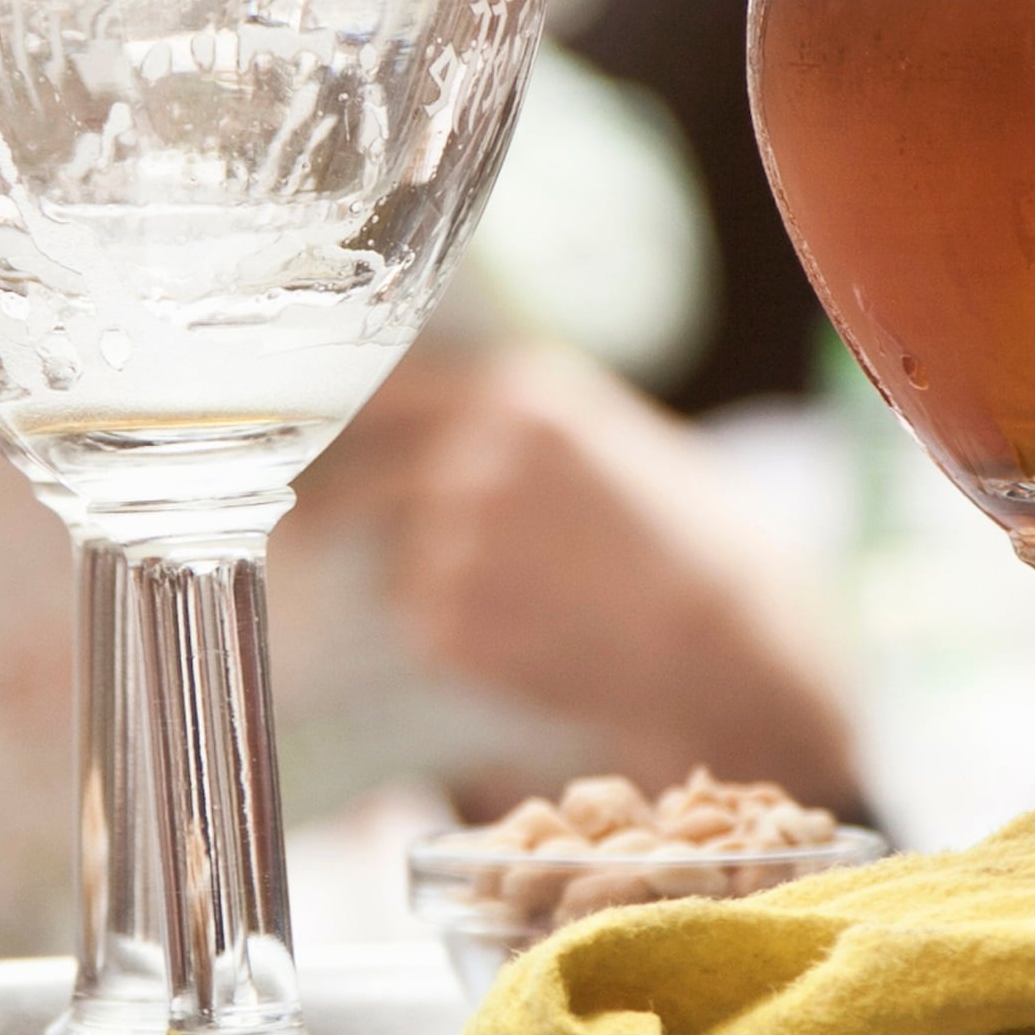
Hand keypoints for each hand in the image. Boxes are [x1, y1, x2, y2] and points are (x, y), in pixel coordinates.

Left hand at [324, 341, 862, 808]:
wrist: (727, 641)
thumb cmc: (683, 541)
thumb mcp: (606, 439)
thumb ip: (509, 426)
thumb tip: (392, 427)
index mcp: (519, 393)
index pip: (385, 393)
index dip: (339, 420)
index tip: (308, 437)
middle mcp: (473, 455)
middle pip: (360, 480)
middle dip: (338, 510)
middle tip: (325, 533)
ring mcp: (453, 540)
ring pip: (397, 562)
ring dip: (428, 582)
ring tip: (523, 601)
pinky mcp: (446, 622)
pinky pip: (423, 626)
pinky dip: (458, 636)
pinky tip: (529, 636)